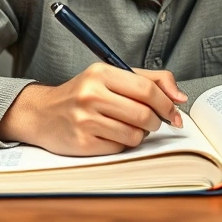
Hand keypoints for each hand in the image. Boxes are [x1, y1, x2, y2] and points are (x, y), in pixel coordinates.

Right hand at [0, 63, 187, 155]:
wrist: (42, 113)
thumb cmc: (82, 94)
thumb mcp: (111, 76)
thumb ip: (149, 80)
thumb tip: (179, 97)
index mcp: (100, 73)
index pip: (147, 89)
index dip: (167, 103)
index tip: (174, 111)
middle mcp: (91, 95)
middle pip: (144, 114)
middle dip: (156, 121)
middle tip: (153, 121)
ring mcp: (85, 120)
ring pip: (134, 134)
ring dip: (139, 134)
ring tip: (128, 126)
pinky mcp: (82, 143)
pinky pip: (119, 148)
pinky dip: (122, 143)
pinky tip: (111, 134)